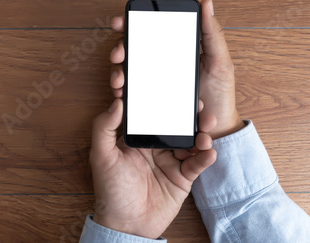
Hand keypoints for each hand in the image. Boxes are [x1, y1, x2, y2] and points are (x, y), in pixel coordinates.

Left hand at [90, 99, 216, 237]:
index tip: (164, 84)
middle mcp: (155, 145)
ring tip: (205, 128)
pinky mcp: (183, 176)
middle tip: (196, 104)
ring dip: (200, 132)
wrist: (127, 225)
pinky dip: (205, 156)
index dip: (156, 97)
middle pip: (175, 123)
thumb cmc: (110, 190)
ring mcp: (170, 160)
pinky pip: (197, 163)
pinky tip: (208, 150)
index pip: (148, 112)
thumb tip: (117, 102)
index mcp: (136, 137)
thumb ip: (103, 128)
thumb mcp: (101, 156)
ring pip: (190, 140)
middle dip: (187, 112)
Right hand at [110, 0, 243, 138]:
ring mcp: (155, 82)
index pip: (151, 32)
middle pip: (134, 50)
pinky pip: (131, 94)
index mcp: (176, 50)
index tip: (120, 22)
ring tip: (119, 80)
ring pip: (128, 71)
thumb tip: (206, 3)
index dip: (132, 25)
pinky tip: (121, 95)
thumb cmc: (221, 96)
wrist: (217, 131)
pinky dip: (122, 92)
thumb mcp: (221, 63)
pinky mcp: (151, 101)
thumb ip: (212, 35)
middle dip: (120, 49)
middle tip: (118, 55)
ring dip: (118, 72)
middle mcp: (162, 64)